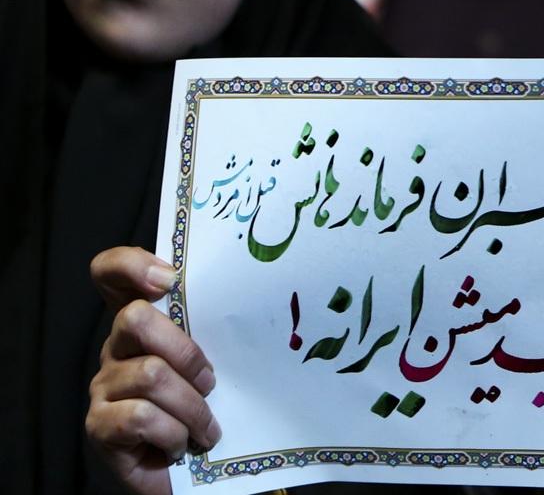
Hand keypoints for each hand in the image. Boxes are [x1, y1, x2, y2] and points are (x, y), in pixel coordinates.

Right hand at [85, 246, 219, 494]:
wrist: (193, 474)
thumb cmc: (209, 409)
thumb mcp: (215, 363)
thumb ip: (213, 331)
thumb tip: (248, 301)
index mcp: (143, 325)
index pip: (111, 273)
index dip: (130, 265)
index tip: (168, 277)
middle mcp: (116, 348)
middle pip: (134, 318)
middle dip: (185, 351)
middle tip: (210, 382)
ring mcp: (103, 386)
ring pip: (150, 375)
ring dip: (191, 406)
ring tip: (206, 427)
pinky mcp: (99, 426)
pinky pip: (142, 417)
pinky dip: (173, 433)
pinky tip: (181, 444)